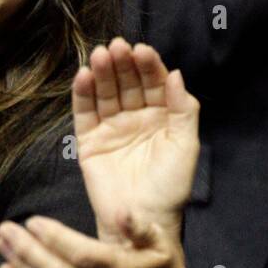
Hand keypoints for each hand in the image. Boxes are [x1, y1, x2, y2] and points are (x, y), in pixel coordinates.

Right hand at [72, 39, 199, 245]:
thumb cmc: (169, 188)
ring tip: (99, 56)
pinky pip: (84, 113)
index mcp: (162, 117)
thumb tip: (175, 74)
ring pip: (106, 93)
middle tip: (117, 47)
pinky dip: (82, 95)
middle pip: (127, 83)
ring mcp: (112, 129)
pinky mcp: (90, 142)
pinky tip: (84, 77)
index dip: (148, 66)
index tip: (142, 51)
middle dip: (122, 64)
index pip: (154, 83)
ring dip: (102, 73)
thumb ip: (183, 110)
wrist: (143, 220)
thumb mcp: (185, 146)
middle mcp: (136, 118)